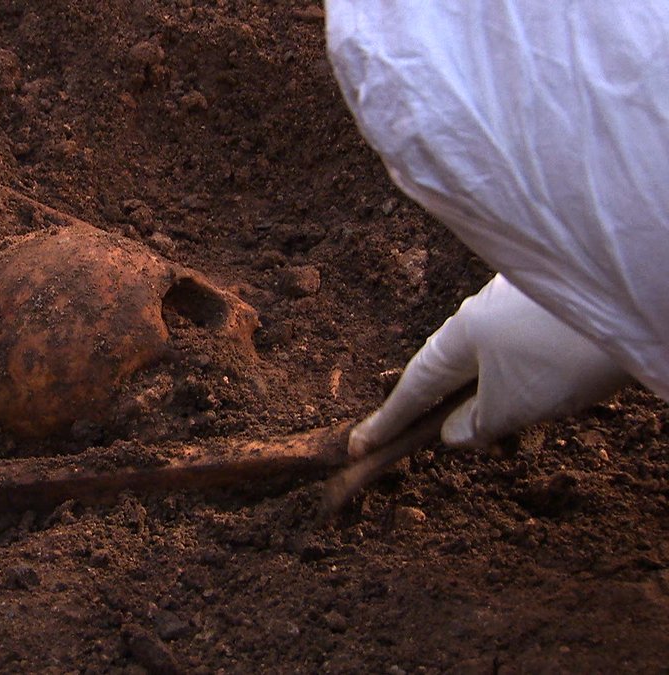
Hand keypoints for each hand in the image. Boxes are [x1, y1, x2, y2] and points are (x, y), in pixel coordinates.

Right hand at [349, 274, 630, 455]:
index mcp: (459, 336)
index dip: (386, 422)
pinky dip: (533, 377)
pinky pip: (528, 347)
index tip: (359, 445)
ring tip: (529, 426)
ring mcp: (519, 302)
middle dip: (453, 409)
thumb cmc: (565, 354)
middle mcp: (481, 311)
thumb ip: (477, 425)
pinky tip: (561, 391)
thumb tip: (456, 432)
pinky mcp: (556, 303)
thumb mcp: (514, 405)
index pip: (413, 388)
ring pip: (498, 360)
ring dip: (503, 397)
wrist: (640, 294)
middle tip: (453, 442)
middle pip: (456, 370)